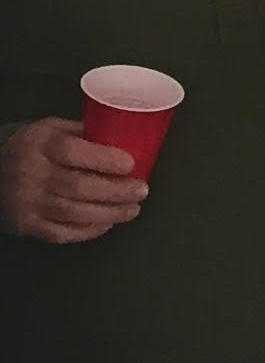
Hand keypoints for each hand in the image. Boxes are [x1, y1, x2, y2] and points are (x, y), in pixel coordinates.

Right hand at [0, 119, 145, 243]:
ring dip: (111, 213)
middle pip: (78, 186)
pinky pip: (63, 232)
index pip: (71, 152)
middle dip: (117, 191)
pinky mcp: (26, 224)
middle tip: (140, 191)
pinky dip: (89, 230)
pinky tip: (106, 223)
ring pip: (74, 213)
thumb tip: (126, 143)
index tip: (130, 164)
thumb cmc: (32, 149)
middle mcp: (30, 173)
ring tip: (132, 209)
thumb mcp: (52, 129)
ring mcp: (26, 201)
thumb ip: (85, 134)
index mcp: (38, 144)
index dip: (104, 159)